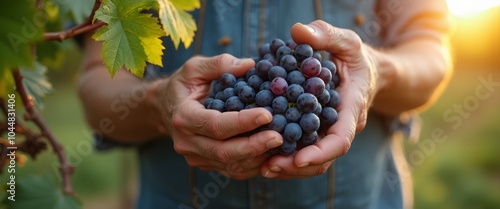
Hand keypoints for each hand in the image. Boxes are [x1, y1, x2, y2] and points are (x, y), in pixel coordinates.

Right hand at [158, 54, 283, 179]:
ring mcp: (197, 157)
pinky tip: (272, 154)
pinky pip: (234, 170)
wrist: (166, 108)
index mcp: (183, 117)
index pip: (215, 125)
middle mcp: (187, 142)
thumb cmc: (184, 85)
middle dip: (254, 146)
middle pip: (224, 151)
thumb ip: (219, 64)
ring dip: (258, 157)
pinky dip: (255, 165)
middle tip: (280, 136)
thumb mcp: (194, 68)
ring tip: (281, 146)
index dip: (242, 122)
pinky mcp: (207, 165)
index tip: (267, 114)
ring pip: (231, 165)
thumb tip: (250, 65)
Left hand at [262, 20, 382, 177]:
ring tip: (263, 168)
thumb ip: (325, 36)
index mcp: (351, 109)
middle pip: (324, 158)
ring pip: (314, 161)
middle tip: (269, 167)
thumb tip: (297, 30)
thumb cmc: (357, 57)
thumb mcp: (347, 42)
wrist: (368, 73)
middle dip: (297, 166)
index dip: (320, 153)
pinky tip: (265, 156)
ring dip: (290, 167)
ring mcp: (330, 133)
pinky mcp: (318, 132)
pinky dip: (287, 156)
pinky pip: (305, 150)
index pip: (340, 140)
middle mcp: (342, 127)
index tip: (298, 159)